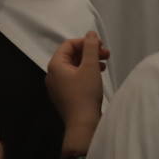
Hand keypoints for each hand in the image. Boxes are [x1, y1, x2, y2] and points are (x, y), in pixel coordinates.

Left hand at [47, 31, 106, 155]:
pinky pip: (74, 78)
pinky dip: (85, 73)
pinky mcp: (65, 95)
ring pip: (74, 67)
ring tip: (104, 64)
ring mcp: (57, 86)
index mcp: (55, 65)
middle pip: (71, 55)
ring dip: (89, 62)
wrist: (82, 124)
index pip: (68, 45)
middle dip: (89, 52)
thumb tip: (90, 34)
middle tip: (106, 53)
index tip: (101, 45)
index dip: (85, 42)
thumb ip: (91, 47)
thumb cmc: (85, 94)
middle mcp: (53, 75)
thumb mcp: (91, 66)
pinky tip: (97, 76)